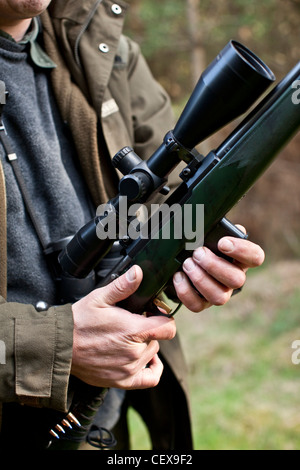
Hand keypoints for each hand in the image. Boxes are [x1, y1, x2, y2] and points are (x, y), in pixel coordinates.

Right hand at [71, 265, 175, 389]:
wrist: (60, 346)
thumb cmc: (78, 322)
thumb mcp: (100, 298)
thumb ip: (122, 286)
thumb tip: (138, 272)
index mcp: (133, 330)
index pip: (168, 328)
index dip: (163, 318)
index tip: (153, 314)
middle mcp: (134, 352)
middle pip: (157, 339)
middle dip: (148, 330)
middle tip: (131, 324)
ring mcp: (129, 368)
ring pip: (152, 354)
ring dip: (145, 346)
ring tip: (128, 338)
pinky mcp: (122, 381)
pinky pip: (150, 378)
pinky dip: (152, 368)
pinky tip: (144, 359)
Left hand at [172, 226, 264, 311]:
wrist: (182, 256)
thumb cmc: (200, 242)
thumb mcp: (209, 232)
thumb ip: (217, 228)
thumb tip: (221, 227)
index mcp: (240, 258)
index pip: (255, 257)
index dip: (242, 251)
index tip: (222, 242)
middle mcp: (234, 279)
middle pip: (237, 280)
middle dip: (214, 266)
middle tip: (197, 253)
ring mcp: (220, 293)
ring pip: (219, 297)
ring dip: (200, 279)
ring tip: (187, 264)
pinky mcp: (202, 303)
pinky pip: (197, 305)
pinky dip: (185, 291)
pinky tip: (178, 276)